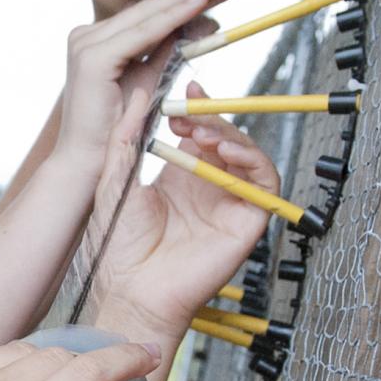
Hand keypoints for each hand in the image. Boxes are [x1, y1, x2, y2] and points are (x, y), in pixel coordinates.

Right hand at [52, 0, 234, 185]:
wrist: (87, 165)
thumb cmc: (116, 132)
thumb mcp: (149, 83)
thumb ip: (170, 53)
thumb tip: (204, 24)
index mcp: (95, 41)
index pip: (146, 14)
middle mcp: (85, 36)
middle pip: (146, 9)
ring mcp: (85, 44)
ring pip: (146, 15)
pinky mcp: (92, 58)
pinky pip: (142, 34)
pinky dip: (172, 17)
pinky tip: (198, 3)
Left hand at [91, 81, 278, 338]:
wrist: (128, 291)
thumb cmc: (118, 250)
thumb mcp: (115, 181)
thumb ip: (125, 140)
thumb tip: (138, 96)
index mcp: (178, 180)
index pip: (198, 134)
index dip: (195, 109)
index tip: (182, 89)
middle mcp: (207, 190)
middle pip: (225, 139)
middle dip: (209, 118)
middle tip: (187, 110)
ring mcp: (228, 205)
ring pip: (247, 155)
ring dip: (230, 135)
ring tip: (202, 132)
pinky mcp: (247, 222)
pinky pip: (265, 183)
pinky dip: (252, 160)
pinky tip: (226, 151)